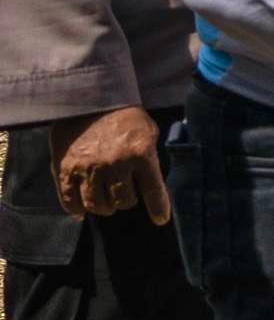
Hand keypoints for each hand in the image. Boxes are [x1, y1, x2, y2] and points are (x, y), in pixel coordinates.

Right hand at [49, 107, 169, 223]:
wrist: (89, 100)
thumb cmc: (124, 116)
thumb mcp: (148, 132)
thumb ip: (150, 157)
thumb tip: (155, 183)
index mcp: (140, 154)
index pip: (153, 190)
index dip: (158, 208)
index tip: (160, 220)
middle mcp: (115, 164)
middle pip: (123, 201)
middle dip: (126, 202)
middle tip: (124, 196)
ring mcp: (89, 169)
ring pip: (98, 205)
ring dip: (104, 207)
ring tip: (106, 203)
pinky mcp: (66, 169)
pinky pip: (70, 200)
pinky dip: (77, 209)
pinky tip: (82, 211)